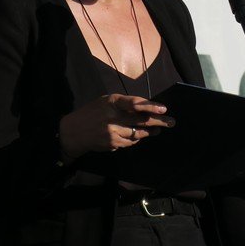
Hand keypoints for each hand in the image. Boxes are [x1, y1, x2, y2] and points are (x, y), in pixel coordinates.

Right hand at [58, 94, 174, 158]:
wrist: (73, 132)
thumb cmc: (93, 112)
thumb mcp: (106, 101)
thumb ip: (124, 103)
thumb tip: (146, 107)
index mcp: (112, 102)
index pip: (134, 103)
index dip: (150, 106)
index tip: (163, 108)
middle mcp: (113, 117)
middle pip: (141, 120)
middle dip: (158, 121)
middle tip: (172, 122)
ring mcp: (113, 132)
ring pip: (138, 133)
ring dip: (150, 131)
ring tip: (159, 129)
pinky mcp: (113, 144)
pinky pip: (130, 142)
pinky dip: (136, 139)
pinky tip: (140, 136)